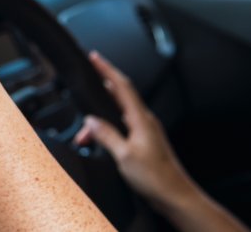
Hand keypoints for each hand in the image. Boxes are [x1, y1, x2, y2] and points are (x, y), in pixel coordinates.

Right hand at [74, 52, 194, 207]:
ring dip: (98, 123)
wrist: (175, 197)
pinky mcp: (143, 143)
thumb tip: (90, 121)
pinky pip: (120, 129)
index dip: (107, 69)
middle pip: (117, 98)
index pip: (122, 85)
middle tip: (80, 102)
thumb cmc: (156, 178)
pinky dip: (106, 132)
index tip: (95, 57)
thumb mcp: (124, 155)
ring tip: (84, 137)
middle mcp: (144, 121)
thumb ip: (105, 134)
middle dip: (96, 98)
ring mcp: (144, 132)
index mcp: (141, 119)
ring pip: (116, 116)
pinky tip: (97, 143)